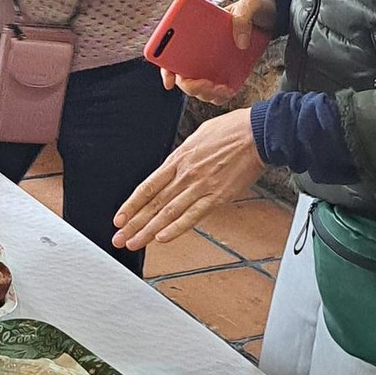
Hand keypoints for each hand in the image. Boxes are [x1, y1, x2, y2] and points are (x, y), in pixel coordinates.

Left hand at [112, 109, 264, 250]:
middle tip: (118, 238)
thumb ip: (184, 156)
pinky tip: (162, 238)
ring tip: (134, 243)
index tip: (119, 218)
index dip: (131, 205)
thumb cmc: (231, 131)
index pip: (147, 187)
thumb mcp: (197, 137)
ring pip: (167, 213)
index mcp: (178, 159)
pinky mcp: (217, 196)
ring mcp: (200, 186)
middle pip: (153, 203)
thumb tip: (175, 167)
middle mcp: (185, 174)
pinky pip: (193, 216)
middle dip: (133, 224)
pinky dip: (176, 228)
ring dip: (148, 231)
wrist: (257, 133)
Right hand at [160, 0, 282, 100]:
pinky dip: (219, 96)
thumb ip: (243, 18)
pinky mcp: (226, 75)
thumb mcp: (249, 6)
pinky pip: (216, 92)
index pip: (170, 54)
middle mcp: (199, 53)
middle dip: (192, 86)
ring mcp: (211, 65)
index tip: (170, 81)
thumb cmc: (251, 9)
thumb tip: (241, 43)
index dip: (165, 70)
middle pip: (184, 78)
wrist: (267, 18)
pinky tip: (229, 90)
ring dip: (206, 93)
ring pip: (199, 89)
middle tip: (208, 83)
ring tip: (222, 88)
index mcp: (195, 34)